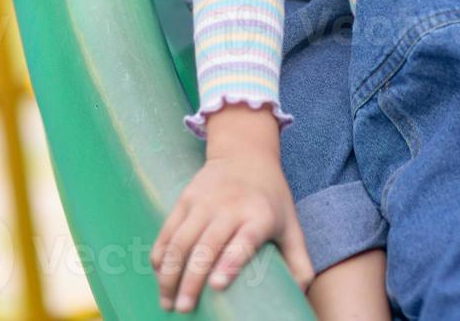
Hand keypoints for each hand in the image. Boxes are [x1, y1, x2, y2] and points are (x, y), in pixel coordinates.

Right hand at [151, 105, 312, 312]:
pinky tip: (158, 274)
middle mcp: (230, 207)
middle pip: (206, 246)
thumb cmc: (271, 199)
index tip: (217, 285)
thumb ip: (299, 261)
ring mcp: (204, 202)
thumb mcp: (291, 225)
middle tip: (184, 309)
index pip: (244, 240)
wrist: (245, 154)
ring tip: (167, 302)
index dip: (230, 262)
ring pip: (180, 241)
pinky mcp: (186, 199)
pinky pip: (168, 230)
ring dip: (169, 273)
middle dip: (191, 280)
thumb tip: (301, 294)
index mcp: (260, 216)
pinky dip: (160, 254)